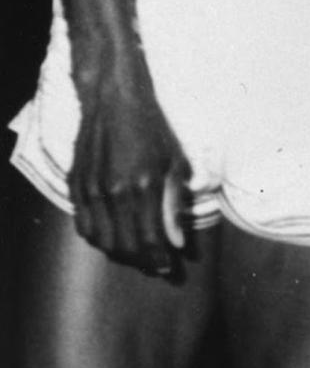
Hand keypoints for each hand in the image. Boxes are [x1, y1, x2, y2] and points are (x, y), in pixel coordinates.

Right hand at [69, 82, 191, 275]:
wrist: (113, 100)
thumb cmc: (151, 128)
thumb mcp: (174, 162)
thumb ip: (174, 204)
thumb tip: (177, 242)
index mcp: (143, 185)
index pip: (150, 239)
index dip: (160, 260)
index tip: (169, 267)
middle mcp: (114, 191)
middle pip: (125, 246)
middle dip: (142, 261)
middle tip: (155, 263)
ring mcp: (90, 189)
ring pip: (101, 241)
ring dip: (120, 253)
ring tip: (136, 252)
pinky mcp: (75, 185)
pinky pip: (83, 226)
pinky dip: (98, 238)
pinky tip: (112, 236)